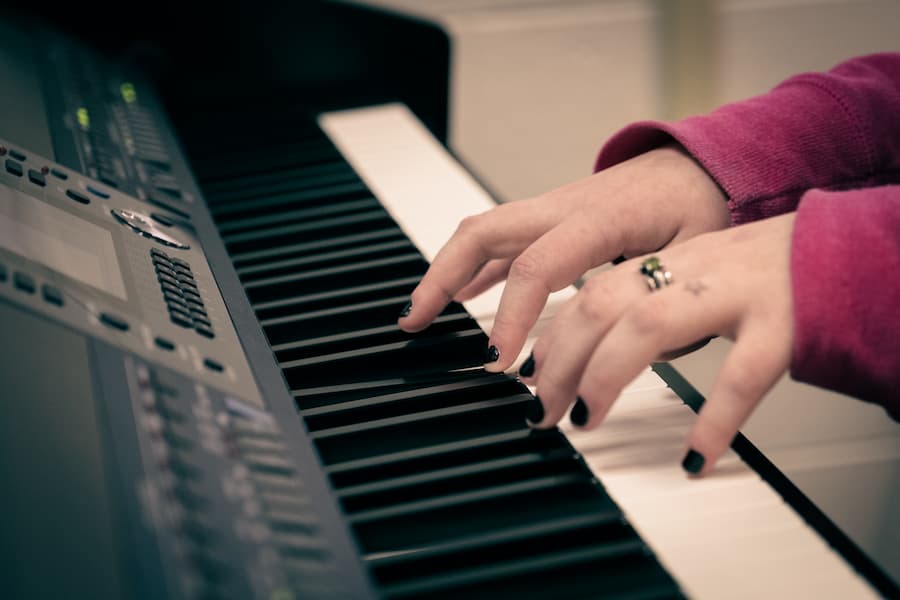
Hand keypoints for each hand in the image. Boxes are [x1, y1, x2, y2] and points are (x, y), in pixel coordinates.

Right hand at [398, 144, 730, 370]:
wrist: (696, 163)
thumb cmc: (696, 203)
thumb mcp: (695, 254)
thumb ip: (658, 302)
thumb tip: (633, 352)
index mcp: (597, 218)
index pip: (536, 267)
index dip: (510, 316)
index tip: (498, 360)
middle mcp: (561, 208)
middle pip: (481, 233)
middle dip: (440, 278)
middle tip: (415, 323)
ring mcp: (550, 211)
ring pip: (480, 234)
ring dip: (444, 271)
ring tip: (420, 315)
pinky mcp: (549, 220)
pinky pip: (499, 242)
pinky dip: (472, 270)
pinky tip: (460, 298)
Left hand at [524, 212, 795, 475]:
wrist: (839, 250)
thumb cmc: (758, 274)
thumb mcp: (690, 280)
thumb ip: (639, 307)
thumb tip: (583, 354)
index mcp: (666, 263)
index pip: (589, 292)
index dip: (551, 335)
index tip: (525, 376)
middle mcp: (690, 271)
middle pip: (602, 304)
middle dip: (560, 360)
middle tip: (542, 410)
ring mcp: (734, 292)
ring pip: (650, 325)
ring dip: (606, 376)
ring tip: (585, 421)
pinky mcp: (782, 322)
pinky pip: (744, 373)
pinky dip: (715, 417)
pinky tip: (696, 454)